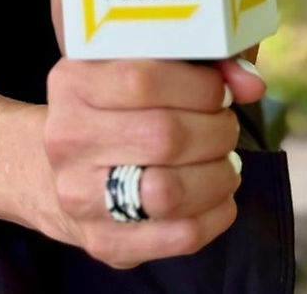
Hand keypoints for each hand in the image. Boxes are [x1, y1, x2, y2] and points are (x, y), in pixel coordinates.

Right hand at [41, 56, 265, 268]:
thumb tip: (251, 83)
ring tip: (224, 161)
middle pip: (165, 137)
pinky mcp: (104, 242)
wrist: (56, 170)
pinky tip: (217, 195)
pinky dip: (215, 214)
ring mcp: (80, 195)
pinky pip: (179, 236)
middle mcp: (67, 139)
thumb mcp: (135, 69)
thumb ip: (197, 64)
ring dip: (218, 174)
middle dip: (216, 130)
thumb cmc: (113, 109)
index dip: (199, 86)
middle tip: (225, 125)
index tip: (219, 90)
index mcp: (72, 83)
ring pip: (171, 192)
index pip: (143, 80)